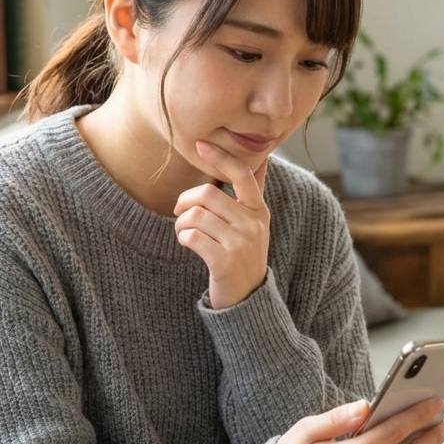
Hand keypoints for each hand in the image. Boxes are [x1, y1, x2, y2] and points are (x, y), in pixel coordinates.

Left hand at [173, 140, 269, 308]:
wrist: (248, 299)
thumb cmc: (244, 256)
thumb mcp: (255, 224)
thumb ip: (254, 194)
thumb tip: (263, 158)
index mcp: (260, 211)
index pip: (241, 174)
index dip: (220, 157)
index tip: (201, 144)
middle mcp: (253, 224)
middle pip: (207, 194)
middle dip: (185, 201)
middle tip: (179, 211)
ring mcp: (240, 243)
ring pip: (196, 216)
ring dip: (181, 223)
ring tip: (183, 231)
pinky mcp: (224, 261)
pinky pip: (191, 237)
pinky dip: (183, 238)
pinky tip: (187, 243)